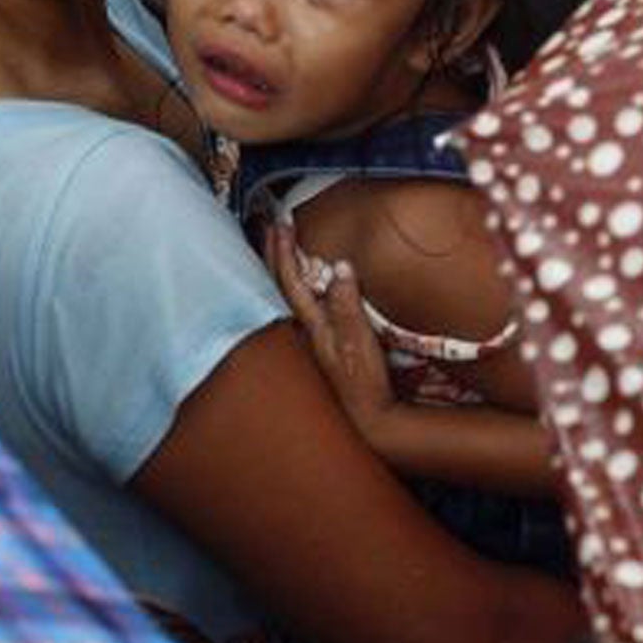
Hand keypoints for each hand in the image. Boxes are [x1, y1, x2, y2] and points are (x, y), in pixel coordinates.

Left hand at [264, 221, 398, 438]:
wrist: (370, 418)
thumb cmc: (365, 382)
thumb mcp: (359, 342)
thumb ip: (348, 305)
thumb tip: (340, 266)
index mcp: (311, 326)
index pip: (290, 281)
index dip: (285, 251)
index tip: (282, 223)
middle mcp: (306, 331)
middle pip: (281, 285)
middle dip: (275, 253)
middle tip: (272, 225)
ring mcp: (313, 339)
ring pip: (289, 296)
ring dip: (284, 268)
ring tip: (283, 246)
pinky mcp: (324, 346)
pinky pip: (304, 306)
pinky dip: (300, 286)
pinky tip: (309, 285)